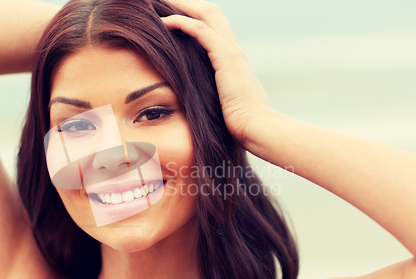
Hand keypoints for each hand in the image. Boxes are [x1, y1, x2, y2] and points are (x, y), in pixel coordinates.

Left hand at [161, 0, 275, 148]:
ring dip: (182, 5)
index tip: (170, 14)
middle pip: (210, 11)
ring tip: (159, 4)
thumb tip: (197, 103)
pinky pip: (201, 31)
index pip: (212, 24)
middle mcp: (232, 49)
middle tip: (163, 2)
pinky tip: (164, 22)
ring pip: (206, 13)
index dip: (193, 14)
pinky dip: (181, 22)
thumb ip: (212, 95)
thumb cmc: (239, 124)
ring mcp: (231, 51)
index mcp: (231, 58)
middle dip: (186, 3)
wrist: (257, 129)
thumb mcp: (222, 104)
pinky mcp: (226, 58)